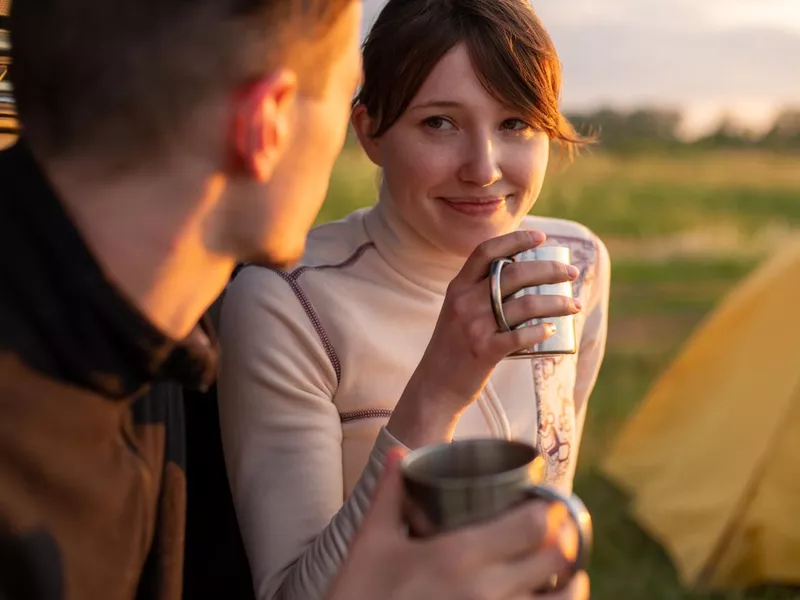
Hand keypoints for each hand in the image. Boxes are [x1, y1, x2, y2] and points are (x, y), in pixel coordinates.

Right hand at [326, 450, 589, 599]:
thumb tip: (397, 453)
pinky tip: (544, 599)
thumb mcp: (371, 543)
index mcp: (459, 556)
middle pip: (555, 557)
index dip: (550, 511)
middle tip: (559, 528)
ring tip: (567, 570)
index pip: (532, 526)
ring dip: (571, 581)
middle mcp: (487, 591)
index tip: (547, 503)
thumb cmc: (359, 596)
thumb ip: (389, 494)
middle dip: (564, 538)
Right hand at [388, 231, 581, 447]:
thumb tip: (518, 275)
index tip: (541, 237)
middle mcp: (465, 302)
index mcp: (458, 288)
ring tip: (574, 305)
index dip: (515, 239)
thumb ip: (478, 293)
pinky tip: (553, 329)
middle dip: (549, 270)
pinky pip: (521, 335)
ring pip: (525, 304)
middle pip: (514, 273)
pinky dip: (541, 330)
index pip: (486, 251)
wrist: (434, 386)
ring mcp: (474, 326)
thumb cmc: (452, 347)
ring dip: (557, 302)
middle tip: (572, 274)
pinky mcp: (484, 351)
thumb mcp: (456, 312)